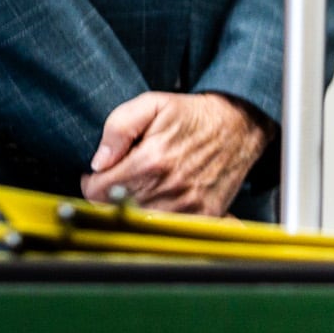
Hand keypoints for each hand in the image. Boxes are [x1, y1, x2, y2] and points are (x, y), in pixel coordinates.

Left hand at [83, 92, 268, 214]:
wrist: (240, 125)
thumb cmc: (193, 116)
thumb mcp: (152, 104)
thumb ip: (118, 127)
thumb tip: (99, 162)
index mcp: (151, 160)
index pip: (98, 192)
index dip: (94, 182)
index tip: (103, 174)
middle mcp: (169, 187)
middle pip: (116, 209)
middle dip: (114, 194)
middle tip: (125, 177)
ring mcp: (188, 205)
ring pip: (139, 221)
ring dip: (136, 207)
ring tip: (145, 186)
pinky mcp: (204, 215)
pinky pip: (168, 228)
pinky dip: (160, 217)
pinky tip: (163, 199)